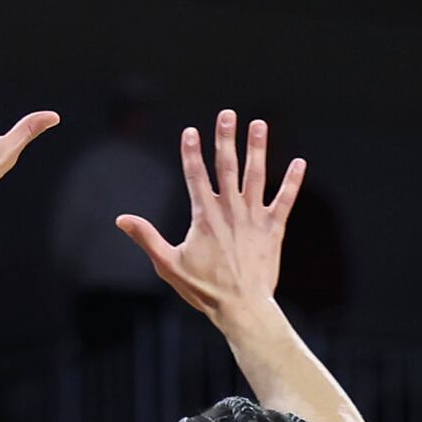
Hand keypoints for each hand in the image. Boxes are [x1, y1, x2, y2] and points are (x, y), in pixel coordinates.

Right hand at [116, 112, 305, 322]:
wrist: (241, 306)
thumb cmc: (203, 289)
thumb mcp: (168, 265)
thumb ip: (147, 238)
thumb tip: (121, 220)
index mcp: (205, 216)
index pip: (195, 175)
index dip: (191, 152)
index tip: (190, 131)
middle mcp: (231, 210)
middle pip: (228, 166)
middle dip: (225, 138)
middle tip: (227, 115)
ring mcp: (255, 217)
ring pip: (257, 175)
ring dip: (258, 148)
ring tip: (259, 124)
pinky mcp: (274, 229)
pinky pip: (286, 200)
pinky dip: (293, 181)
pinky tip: (300, 162)